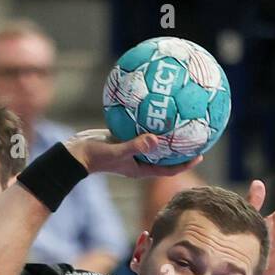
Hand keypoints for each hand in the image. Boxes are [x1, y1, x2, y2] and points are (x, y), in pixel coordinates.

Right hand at [64, 130, 202, 178]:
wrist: (74, 153)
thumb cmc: (94, 156)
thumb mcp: (116, 151)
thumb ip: (135, 146)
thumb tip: (155, 139)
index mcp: (141, 169)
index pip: (169, 169)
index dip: (185, 163)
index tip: (200, 154)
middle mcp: (139, 160)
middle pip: (165, 155)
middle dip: (180, 147)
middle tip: (195, 134)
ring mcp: (131, 149)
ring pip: (153, 142)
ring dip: (165, 133)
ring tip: (178, 118)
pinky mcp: (123, 138)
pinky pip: (139, 129)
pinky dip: (146, 121)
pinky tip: (151, 105)